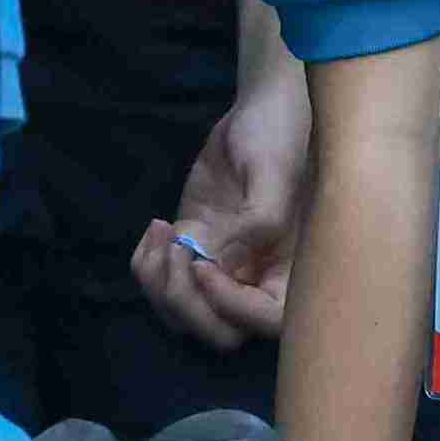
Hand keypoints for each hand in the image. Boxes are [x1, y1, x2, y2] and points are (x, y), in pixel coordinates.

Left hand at [137, 65, 310, 348]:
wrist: (262, 108)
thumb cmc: (282, 133)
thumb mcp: (276, 170)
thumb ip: (262, 219)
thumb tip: (228, 262)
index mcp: (293, 270)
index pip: (264, 322)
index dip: (229, 306)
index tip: (202, 263)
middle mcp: (257, 278)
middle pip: (218, 332)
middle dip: (186, 304)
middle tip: (177, 251)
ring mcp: (222, 265)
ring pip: (183, 312)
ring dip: (160, 284)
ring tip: (162, 232)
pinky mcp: (195, 247)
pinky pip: (163, 281)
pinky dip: (147, 266)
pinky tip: (155, 226)